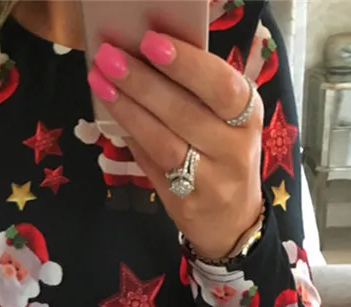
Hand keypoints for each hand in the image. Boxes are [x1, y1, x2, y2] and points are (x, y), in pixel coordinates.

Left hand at [89, 32, 263, 259]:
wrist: (233, 221)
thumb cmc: (224, 157)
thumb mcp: (228, 123)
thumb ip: (197, 94)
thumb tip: (144, 57)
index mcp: (248, 116)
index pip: (222, 86)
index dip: (187, 64)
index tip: (151, 42)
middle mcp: (235, 149)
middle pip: (186, 113)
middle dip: (144, 82)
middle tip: (110, 58)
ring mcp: (212, 180)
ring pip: (165, 142)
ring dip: (130, 110)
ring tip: (102, 82)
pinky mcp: (187, 201)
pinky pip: (154, 165)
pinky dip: (132, 139)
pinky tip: (112, 117)